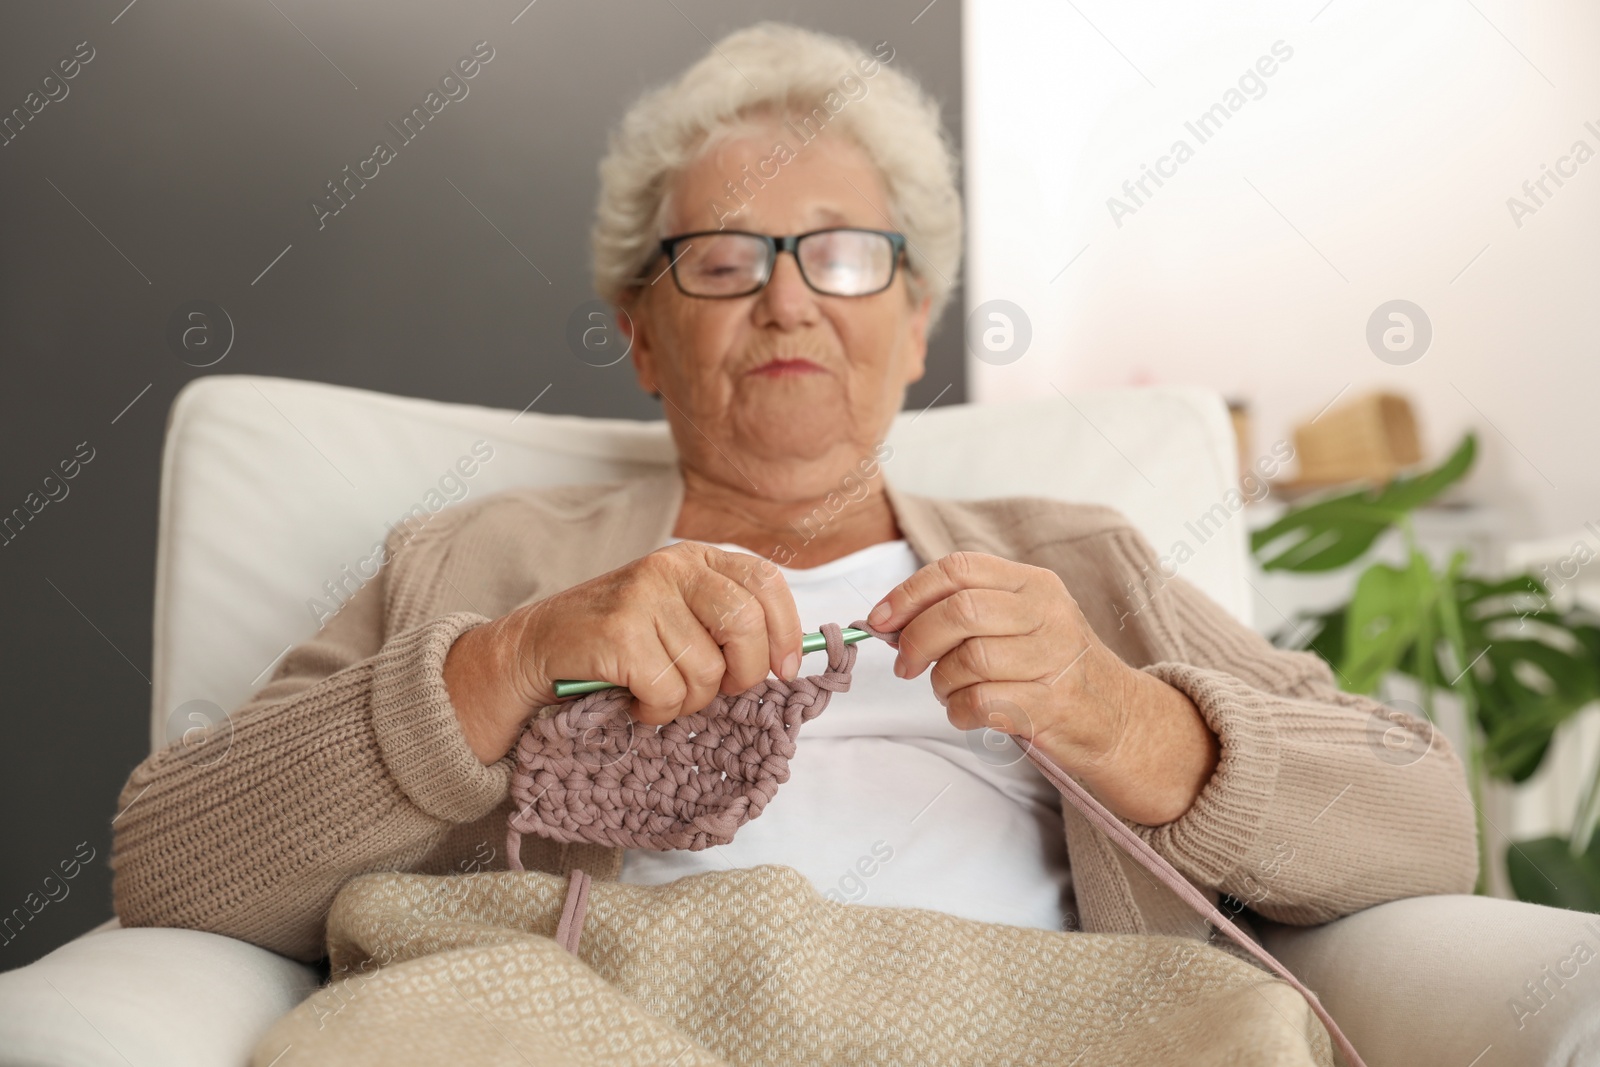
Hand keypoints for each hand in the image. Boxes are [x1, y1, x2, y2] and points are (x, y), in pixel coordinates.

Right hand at [444, 541, 803, 763]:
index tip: (784, 670)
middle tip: (716, 692)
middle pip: (745, 627)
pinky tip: (634, 700)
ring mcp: (643, 598)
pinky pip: (669, 692)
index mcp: (695, 558)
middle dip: (742, 675)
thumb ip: (726, 624)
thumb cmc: (616, 640)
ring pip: (707, 672)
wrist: (534, 649)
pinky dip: (656, 711)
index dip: (786, 631)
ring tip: (658, 692)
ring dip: (688, 701)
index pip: (766, 581)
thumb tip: (787, 661)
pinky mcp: (618, 634)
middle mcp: (671, 568)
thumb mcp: (677, 614)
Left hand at [865, 551, 1218, 824]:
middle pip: (959, 613)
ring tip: (949, 691)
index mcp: (1032, 584)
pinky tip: (966, 713)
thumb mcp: (1018, 623)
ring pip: (967, 660)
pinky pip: (981, 702)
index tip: (880, 621)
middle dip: (917, 641)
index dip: (909, 593)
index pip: (958, 569)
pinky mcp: (1053, 704)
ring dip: (941, 683)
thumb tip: (888, 621)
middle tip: (906, 665)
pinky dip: (959, 712)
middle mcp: (1047, 613)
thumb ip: (962, 613)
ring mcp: (1055, 658)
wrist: (1116, 717)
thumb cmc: (1051, 668)